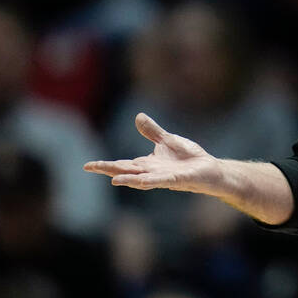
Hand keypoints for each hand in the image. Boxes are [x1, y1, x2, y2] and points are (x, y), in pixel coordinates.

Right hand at [85, 113, 223, 194]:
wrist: (210, 169)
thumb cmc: (189, 158)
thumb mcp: (168, 141)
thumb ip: (152, 132)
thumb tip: (138, 116)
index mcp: (148, 164)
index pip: (123, 164)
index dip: (106, 165)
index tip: (87, 165)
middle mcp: (152, 172)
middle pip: (127, 171)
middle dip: (110, 169)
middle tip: (90, 167)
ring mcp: (164, 177)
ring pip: (142, 179)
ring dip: (129, 180)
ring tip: (113, 179)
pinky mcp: (178, 180)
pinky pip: (164, 180)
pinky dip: (152, 180)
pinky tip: (142, 181)